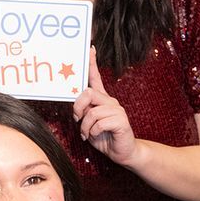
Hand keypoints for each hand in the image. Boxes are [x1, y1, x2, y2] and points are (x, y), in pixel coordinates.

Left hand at [71, 49, 137, 164]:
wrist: (122, 152)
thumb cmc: (104, 137)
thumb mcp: (89, 123)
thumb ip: (84, 112)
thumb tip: (76, 106)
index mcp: (102, 100)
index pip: (96, 77)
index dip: (93, 63)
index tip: (90, 48)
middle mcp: (110, 101)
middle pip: (88, 93)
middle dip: (78, 107)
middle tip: (77, 119)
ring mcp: (117, 110)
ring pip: (92, 111)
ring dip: (85, 126)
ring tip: (87, 134)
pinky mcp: (121, 120)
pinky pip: (99, 122)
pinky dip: (93, 131)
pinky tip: (96, 136)